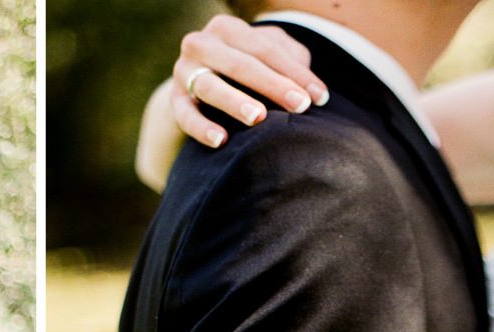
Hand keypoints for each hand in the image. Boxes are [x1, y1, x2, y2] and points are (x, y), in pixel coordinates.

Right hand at [171, 14, 326, 149]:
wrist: (194, 85)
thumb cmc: (243, 70)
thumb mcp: (266, 56)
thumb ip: (289, 60)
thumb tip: (308, 84)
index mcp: (227, 29)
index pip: (265, 48)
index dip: (294, 72)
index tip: (320, 97)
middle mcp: (201, 44)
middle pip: (240, 64)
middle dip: (273, 85)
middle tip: (300, 106)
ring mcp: (183, 71)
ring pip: (209, 86)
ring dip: (234, 101)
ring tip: (258, 118)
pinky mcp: (173, 100)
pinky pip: (185, 116)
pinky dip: (201, 128)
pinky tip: (220, 141)